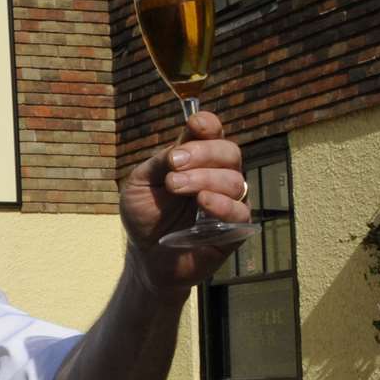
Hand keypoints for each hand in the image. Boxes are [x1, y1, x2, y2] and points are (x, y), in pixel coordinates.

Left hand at [119, 110, 250, 300]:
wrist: (146, 255)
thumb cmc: (145, 215)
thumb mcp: (139, 185)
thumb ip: (158, 164)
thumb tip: (178, 151)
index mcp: (196, 160)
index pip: (212, 134)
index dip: (208, 126)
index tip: (195, 125)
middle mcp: (218, 176)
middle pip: (229, 152)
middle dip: (203, 153)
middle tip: (174, 164)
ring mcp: (229, 201)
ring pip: (234, 180)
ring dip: (204, 179)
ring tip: (175, 187)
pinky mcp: (235, 228)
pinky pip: (240, 211)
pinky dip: (222, 204)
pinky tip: (202, 202)